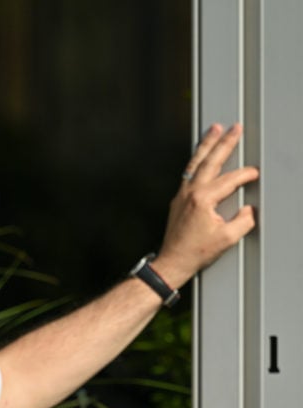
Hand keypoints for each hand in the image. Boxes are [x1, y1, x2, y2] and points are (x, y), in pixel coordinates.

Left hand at [153, 122, 258, 287]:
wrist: (172, 261)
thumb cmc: (196, 252)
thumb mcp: (228, 238)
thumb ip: (243, 221)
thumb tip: (249, 210)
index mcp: (202, 200)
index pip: (229, 180)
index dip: (245, 175)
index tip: (255, 173)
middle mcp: (189, 193)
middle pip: (210, 161)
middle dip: (224, 142)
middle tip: (234, 127)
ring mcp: (181, 195)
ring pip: (195, 163)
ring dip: (206, 145)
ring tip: (214, 128)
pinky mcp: (178, 200)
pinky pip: (189, 173)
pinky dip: (197, 160)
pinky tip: (202, 155)